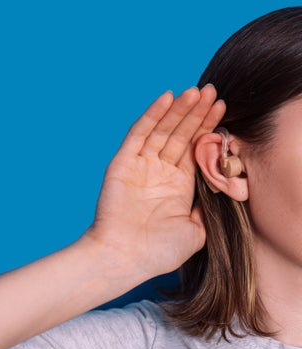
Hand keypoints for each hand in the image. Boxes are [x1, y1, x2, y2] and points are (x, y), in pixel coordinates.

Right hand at [85, 85, 225, 278]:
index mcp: (177, 185)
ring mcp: (140, 165)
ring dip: (179, 109)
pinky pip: (139, 134)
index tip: (224, 109)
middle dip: (198, 113)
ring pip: (163, 129)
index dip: (208, 128)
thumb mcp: (197, 230)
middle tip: (213, 91)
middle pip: (181, 134)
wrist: (125, 257)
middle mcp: (159, 171)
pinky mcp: (122, 163)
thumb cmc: (158, 251)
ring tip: (197, 91)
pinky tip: (167, 98)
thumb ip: (210, 207)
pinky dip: (152, 115)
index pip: (195, 148)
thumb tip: (226, 189)